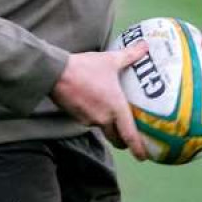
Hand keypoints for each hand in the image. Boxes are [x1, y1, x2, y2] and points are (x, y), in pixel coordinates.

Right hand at [50, 43, 149, 160]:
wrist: (56, 73)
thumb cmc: (85, 67)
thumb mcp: (110, 60)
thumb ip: (129, 55)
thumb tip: (146, 45)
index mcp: (116, 107)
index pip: (129, 135)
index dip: (138, 148)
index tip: (143, 156)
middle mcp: (104, 118)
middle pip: (116, 138)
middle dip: (124, 141)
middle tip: (129, 139)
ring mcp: (89, 120)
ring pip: (103, 128)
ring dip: (109, 127)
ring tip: (113, 119)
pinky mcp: (77, 117)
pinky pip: (90, 121)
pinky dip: (95, 118)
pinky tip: (95, 106)